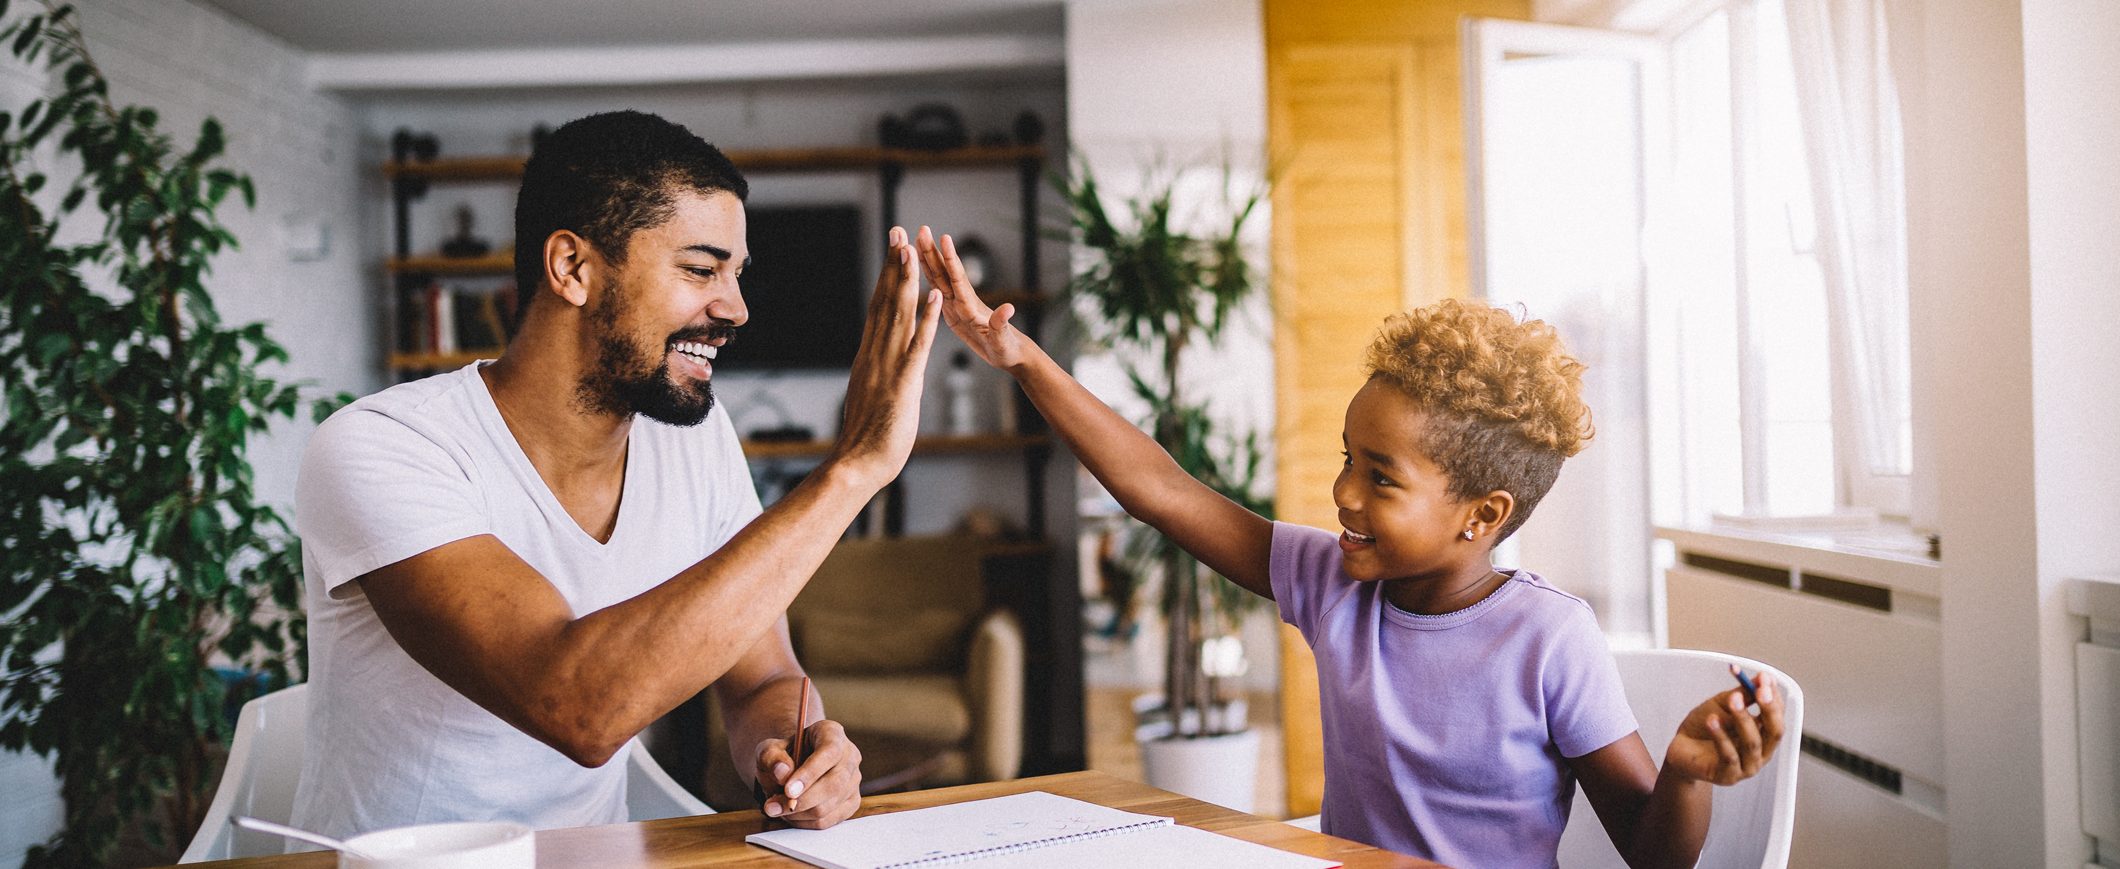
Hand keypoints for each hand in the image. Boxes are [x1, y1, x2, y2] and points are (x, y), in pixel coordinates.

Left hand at [754, 719, 862, 828]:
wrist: (793, 766)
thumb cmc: (783, 755)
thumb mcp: (769, 749)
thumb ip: (771, 757)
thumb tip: (783, 773)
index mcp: (832, 733)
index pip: (830, 752)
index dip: (810, 773)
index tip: (788, 790)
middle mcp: (850, 755)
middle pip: (834, 784)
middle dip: (802, 801)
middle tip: (773, 807)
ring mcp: (854, 780)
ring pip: (829, 806)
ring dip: (798, 813)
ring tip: (777, 807)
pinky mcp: (851, 802)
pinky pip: (829, 820)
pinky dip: (805, 823)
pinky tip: (791, 815)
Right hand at [829, 226, 942, 489]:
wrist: (856, 463)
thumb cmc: (865, 439)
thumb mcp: (869, 397)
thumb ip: (874, 376)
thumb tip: (874, 366)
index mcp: (869, 356)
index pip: (879, 308)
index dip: (887, 277)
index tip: (892, 251)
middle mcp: (875, 353)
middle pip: (886, 301)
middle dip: (894, 265)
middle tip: (899, 232)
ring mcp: (888, 366)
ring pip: (899, 314)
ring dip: (908, 281)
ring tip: (913, 250)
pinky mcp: (903, 382)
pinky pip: (917, 345)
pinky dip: (926, 319)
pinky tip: (934, 297)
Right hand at [913, 225, 1034, 371]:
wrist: (1010, 353)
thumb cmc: (1009, 348)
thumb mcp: (1004, 339)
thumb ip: (1001, 324)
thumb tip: (1008, 309)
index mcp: (971, 306)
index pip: (959, 278)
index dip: (951, 259)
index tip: (944, 238)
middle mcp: (963, 301)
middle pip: (945, 272)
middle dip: (932, 252)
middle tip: (922, 229)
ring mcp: (957, 305)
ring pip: (939, 278)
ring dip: (928, 260)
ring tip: (917, 239)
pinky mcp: (952, 313)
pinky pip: (937, 292)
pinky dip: (927, 278)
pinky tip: (920, 268)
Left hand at [1663, 670, 1785, 785]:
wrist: (1680, 749)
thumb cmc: (1704, 727)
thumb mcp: (1723, 705)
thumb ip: (1742, 694)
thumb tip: (1762, 676)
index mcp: (1764, 735)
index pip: (1778, 715)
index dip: (1773, 696)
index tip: (1764, 677)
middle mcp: (1761, 753)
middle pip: (1775, 731)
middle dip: (1769, 709)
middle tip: (1759, 690)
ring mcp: (1747, 767)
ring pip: (1752, 743)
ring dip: (1743, 718)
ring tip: (1732, 699)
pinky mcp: (1728, 776)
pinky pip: (1729, 756)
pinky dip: (1721, 736)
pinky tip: (1712, 720)